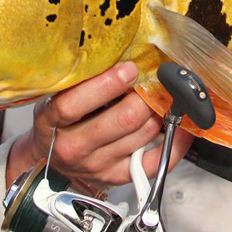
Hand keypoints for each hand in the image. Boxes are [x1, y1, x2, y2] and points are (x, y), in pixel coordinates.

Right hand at [5, 61, 192, 194]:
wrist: (51, 160)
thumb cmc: (58, 120)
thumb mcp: (56, 95)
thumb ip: (81, 79)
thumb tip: (124, 54)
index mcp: (53, 122)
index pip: (74, 105)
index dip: (107, 84)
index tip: (129, 67)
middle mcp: (75, 147)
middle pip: (124, 120)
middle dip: (145, 95)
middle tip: (156, 78)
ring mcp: (99, 165)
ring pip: (144, 134)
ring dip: (160, 111)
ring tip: (165, 94)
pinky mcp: (118, 177)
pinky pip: (156, 161)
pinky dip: (175, 142)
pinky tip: (180, 124)